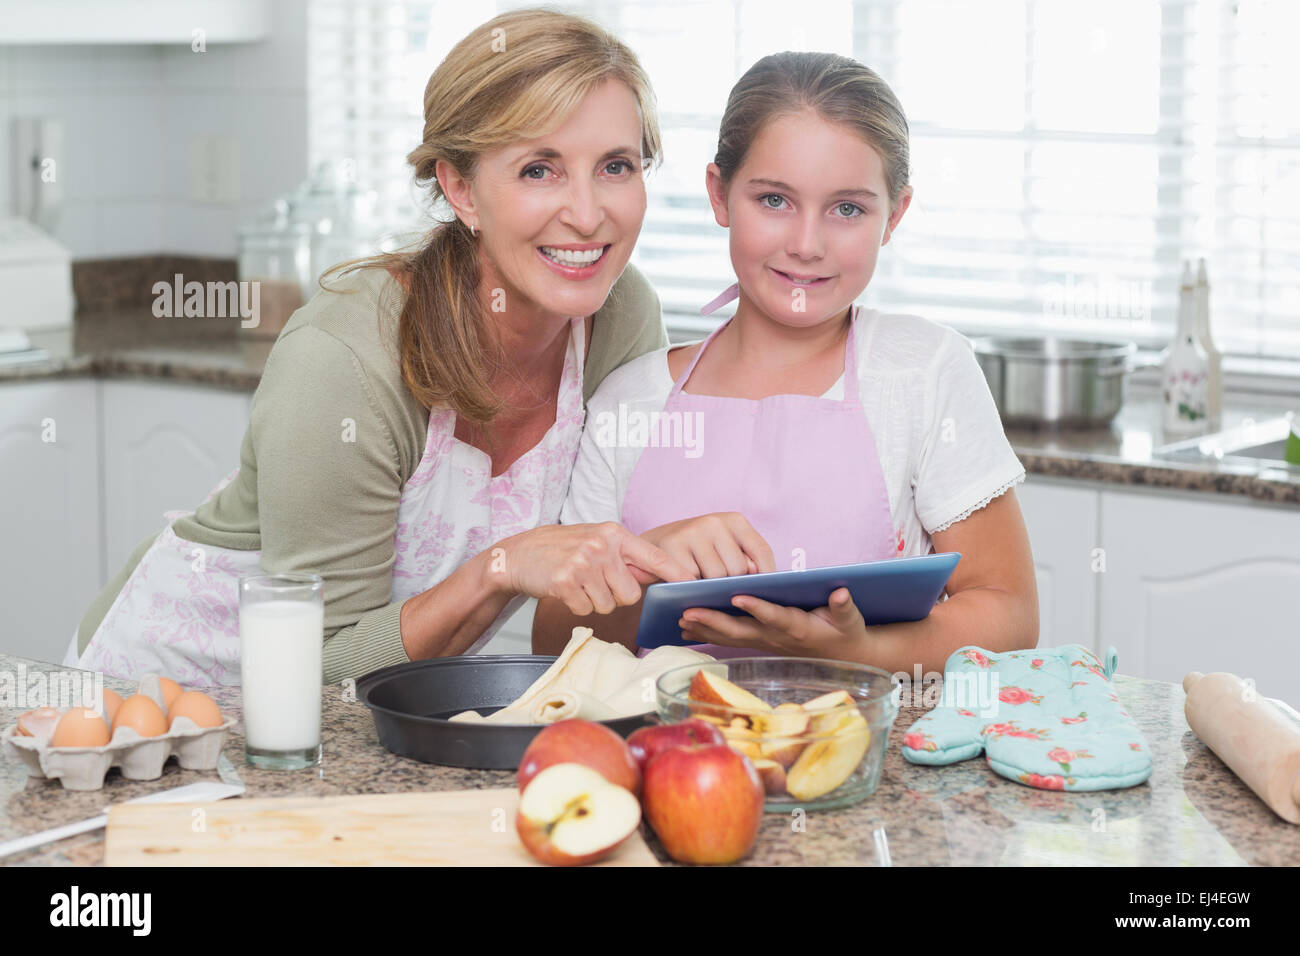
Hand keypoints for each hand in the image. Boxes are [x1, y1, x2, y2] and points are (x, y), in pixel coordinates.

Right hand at [492, 522, 695, 615]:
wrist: (518, 554)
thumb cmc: (562, 550)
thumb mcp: (597, 541)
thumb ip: (626, 557)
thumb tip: (658, 577)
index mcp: (614, 534)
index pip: (654, 556)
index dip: (675, 572)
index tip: (693, 582)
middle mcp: (602, 546)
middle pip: (631, 593)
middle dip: (615, 596)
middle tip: (595, 582)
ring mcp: (583, 563)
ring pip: (608, 605)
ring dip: (594, 601)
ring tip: (578, 583)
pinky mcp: (565, 582)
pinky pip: (587, 610)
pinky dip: (577, 606)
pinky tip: (565, 589)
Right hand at [641, 512, 775, 579]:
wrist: (654, 544)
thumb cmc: (698, 552)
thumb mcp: (725, 548)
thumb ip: (745, 559)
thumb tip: (757, 574)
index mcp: (734, 520)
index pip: (761, 551)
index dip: (766, 575)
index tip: (764, 591)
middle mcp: (714, 521)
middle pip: (738, 569)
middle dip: (731, 583)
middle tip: (719, 586)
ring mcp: (692, 532)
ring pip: (715, 577)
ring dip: (709, 586)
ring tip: (701, 583)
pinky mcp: (672, 546)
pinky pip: (692, 579)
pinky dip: (690, 586)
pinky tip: (686, 582)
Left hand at [679, 587, 869, 656]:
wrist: (843, 655)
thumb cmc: (845, 631)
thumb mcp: (851, 619)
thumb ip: (844, 606)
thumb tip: (841, 593)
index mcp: (798, 627)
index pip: (775, 617)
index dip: (757, 608)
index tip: (737, 595)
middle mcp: (776, 638)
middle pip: (741, 630)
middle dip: (714, 621)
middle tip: (688, 611)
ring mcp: (765, 642)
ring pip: (730, 636)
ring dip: (704, 629)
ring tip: (679, 618)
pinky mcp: (758, 642)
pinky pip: (729, 639)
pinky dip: (707, 633)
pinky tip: (686, 627)